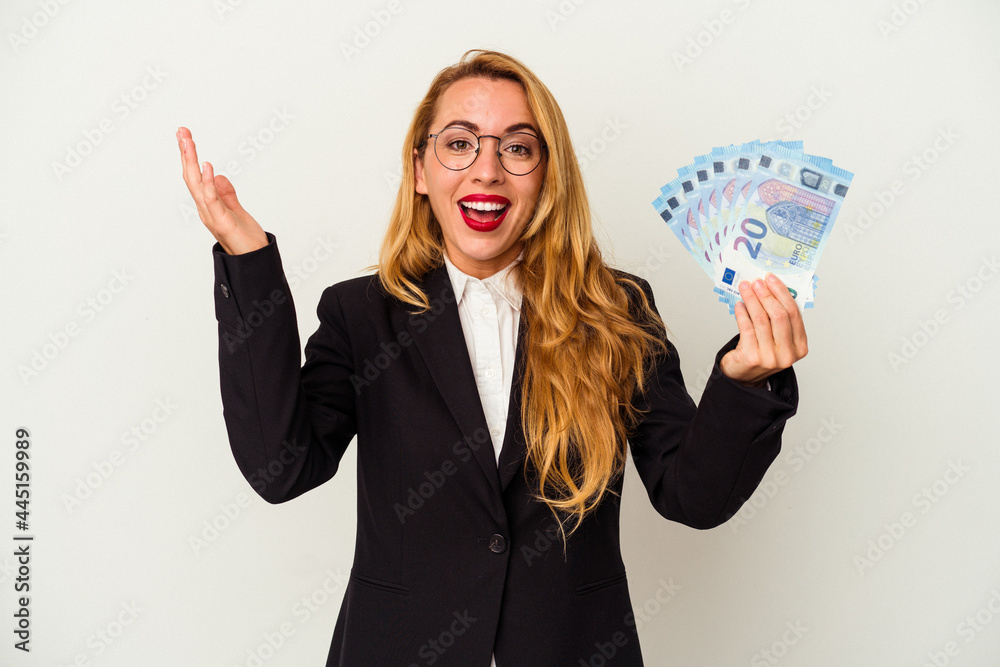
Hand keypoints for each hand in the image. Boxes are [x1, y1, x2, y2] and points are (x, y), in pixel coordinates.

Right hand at [177, 127, 267, 254]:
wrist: (254, 260)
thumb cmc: (246, 239)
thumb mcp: (236, 210)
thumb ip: (226, 193)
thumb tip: (217, 175)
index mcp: (208, 204)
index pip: (195, 176)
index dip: (189, 157)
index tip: (185, 137)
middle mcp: (205, 208)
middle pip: (191, 176)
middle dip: (186, 153)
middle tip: (181, 131)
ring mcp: (210, 215)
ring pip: (196, 184)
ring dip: (191, 162)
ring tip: (188, 141)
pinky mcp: (221, 221)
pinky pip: (211, 199)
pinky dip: (208, 182)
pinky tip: (207, 166)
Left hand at [719, 273, 807, 385]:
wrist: (744, 376)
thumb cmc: (762, 353)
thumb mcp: (778, 339)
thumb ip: (780, 320)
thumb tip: (769, 289)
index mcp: (800, 347)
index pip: (794, 314)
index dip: (782, 293)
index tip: (771, 279)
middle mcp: (787, 354)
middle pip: (779, 316)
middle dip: (767, 295)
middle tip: (757, 282)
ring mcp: (769, 357)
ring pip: (761, 320)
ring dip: (752, 300)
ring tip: (745, 288)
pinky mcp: (751, 357)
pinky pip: (746, 328)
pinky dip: (742, 313)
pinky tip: (739, 304)